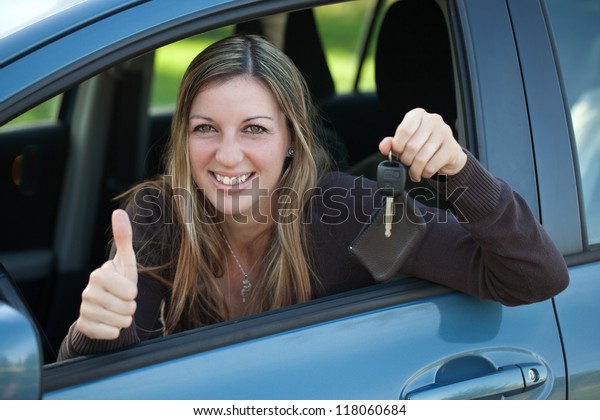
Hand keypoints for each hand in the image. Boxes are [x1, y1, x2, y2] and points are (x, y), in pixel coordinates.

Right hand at [76, 209, 137, 339]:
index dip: (133, 294)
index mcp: (99, 274)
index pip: (130, 292)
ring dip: (124, 320)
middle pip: (127, 308)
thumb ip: (124, 238)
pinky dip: (115, 332)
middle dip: (130, 308)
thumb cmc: (119, 284)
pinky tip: (109, 324)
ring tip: (116, 312)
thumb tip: (118, 211)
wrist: (105, 310)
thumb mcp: (125, 263)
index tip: (126, 290)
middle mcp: (88, 291)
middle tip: (122, 303)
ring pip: (120, 322)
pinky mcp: (84, 327)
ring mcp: (84, 310)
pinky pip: (110, 333)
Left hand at [379, 108, 466, 181]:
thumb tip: (383, 147)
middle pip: (412, 146)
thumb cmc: (423, 145)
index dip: (398, 146)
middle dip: (406, 160)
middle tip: (407, 163)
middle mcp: (433, 120)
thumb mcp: (406, 141)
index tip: (398, 153)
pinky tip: (424, 172)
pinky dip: (425, 173)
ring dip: (414, 169)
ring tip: (414, 172)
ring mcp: (444, 133)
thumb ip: (393, 143)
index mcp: (418, 115)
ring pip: (422, 158)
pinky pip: (432, 166)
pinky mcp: (451, 148)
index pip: (404, 130)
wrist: (448, 153)